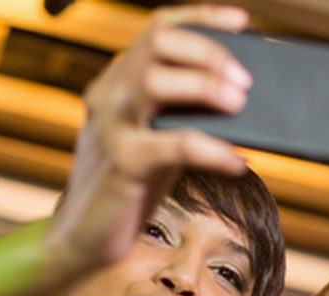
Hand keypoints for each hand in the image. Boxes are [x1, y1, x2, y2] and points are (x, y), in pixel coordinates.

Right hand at [47, 5, 252, 273]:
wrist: (83, 240)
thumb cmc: (129, 191)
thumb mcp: (157, 145)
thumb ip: (182, 119)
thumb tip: (239, 105)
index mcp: (118, 83)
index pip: (157, 30)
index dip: (200, 18)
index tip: (242, 22)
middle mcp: (109, 95)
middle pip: (158, 44)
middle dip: (207, 54)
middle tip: (245, 82)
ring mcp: (111, 128)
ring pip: (155, 81)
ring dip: (205, 87)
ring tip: (241, 106)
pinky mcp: (122, 165)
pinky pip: (173, 145)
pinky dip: (212, 149)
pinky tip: (238, 162)